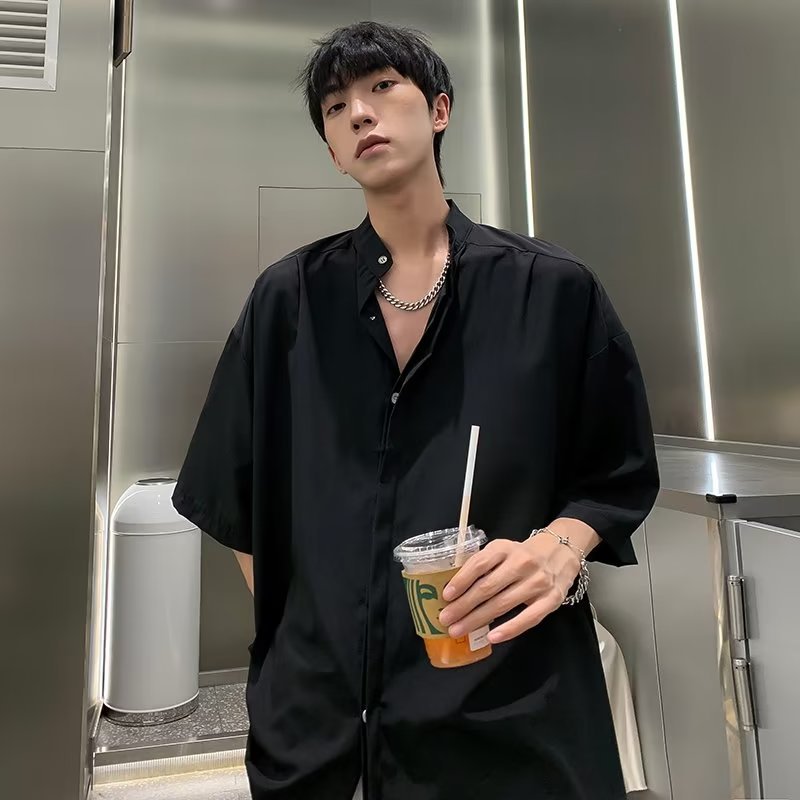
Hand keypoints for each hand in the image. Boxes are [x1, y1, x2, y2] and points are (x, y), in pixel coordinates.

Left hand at [438, 525, 593, 643]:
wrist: (562, 551)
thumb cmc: (523, 554)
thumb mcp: (503, 550)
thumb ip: (484, 564)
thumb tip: (454, 589)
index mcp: (505, 548)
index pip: (479, 564)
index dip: (461, 580)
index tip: (446, 596)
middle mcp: (521, 563)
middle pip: (487, 587)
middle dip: (463, 606)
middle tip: (446, 620)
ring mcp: (538, 582)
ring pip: (502, 604)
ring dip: (478, 619)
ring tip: (459, 630)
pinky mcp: (551, 599)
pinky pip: (528, 618)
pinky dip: (509, 629)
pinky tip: (492, 637)